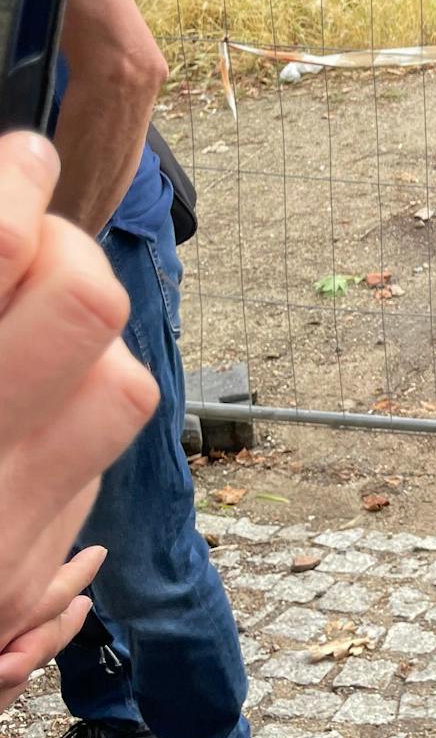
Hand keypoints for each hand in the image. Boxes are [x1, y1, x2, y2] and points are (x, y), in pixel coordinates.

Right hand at [0, 131, 157, 696]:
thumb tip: (10, 188)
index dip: (14, 188)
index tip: (21, 161)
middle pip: (86, 307)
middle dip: (61, 250)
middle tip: (21, 235)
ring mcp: (1, 533)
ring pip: (121, 385)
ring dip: (82, 338)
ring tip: (23, 316)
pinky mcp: (16, 577)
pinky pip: (92, 464)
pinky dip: (69, 412)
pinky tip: (14, 399)